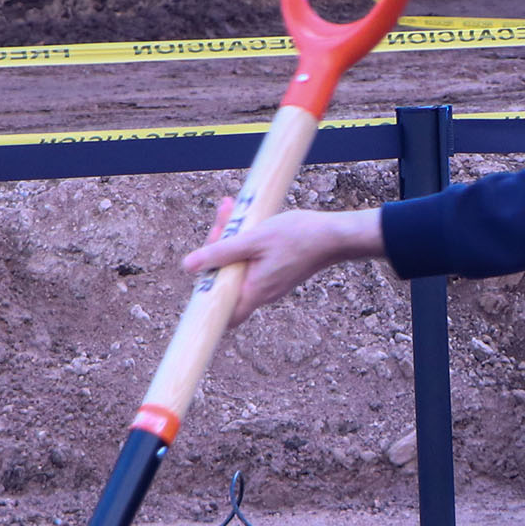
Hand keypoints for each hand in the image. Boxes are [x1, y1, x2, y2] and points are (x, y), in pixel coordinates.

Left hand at [182, 207, 384, 323]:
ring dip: (230, 241)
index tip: (200, 271)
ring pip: (238, 267)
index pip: (222, 314)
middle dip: (216, 251)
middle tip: (222, 222)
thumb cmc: (298, 236)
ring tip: (231, 211)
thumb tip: (189, 266)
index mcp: (254, 291)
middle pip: (226, 280)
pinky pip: (252, 261)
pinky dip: (245, 243)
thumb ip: (220, 252)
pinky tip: (246, 220)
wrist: (335, 235)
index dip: (206, 297)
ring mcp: (270, 283)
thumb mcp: (253, 239)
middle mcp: (261, 293)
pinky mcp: (277, 271)